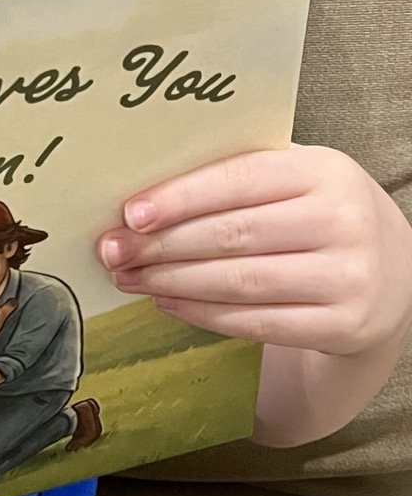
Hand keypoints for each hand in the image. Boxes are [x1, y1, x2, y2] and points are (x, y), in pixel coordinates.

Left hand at [97, 146, 411, 357]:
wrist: (394, 270)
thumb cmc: (317, 212)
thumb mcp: (295, 178)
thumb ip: (235, 173)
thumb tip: (143, 190)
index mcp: (323, 170)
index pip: (239, 179)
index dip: (180, 197)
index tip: (130, 213)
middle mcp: (342, 221)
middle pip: (233, 235)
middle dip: (162, 245)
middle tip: (112, 250)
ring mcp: (348, 277)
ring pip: (240, 282)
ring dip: (173, 282)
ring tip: (128, 277)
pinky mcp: (343, 325)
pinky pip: (258, 322)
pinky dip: (204, 314)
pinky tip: (167, 302)